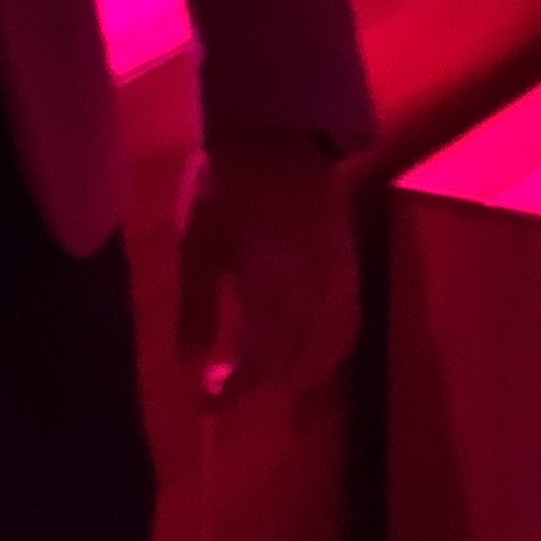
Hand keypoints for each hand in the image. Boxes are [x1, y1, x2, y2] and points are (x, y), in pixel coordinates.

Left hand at [175, 130, 358, 405]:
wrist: (278, 135)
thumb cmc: (225, 184)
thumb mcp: (197, 242)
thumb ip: (197, 308)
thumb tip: (189, 366)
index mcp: (269, 286)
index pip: (259, 361)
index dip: (233, 392)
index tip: (207, 405)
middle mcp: (312, 293)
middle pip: (293, 364)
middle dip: (258, 384)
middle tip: (223, 387)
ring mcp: (338, 284)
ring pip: (325, 354)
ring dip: (292, 375)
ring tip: (259, 377)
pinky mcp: (351, 272)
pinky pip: (348, 330)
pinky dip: (327, 353)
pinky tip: (306, 357)